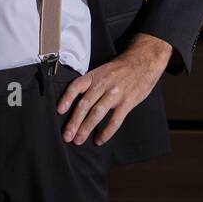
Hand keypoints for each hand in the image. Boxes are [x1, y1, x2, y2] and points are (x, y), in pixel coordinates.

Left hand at [56, 33, 171, 145]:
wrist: (143, 61)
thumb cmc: (121, 68)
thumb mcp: (102, 70)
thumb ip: (91, 83)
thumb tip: (76, 101)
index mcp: (94, 75)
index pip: (76, 86)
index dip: (66, 98)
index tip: (59, 111)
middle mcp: (103, 84)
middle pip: (85, 104)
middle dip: (74, 122)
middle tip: (67, 136)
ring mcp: (115, 94)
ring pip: (97, 113)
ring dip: (86, 128)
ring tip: (78, 140)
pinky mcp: (127, 102)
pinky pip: (115, 120)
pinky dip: (106, 132)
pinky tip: (99, 140)